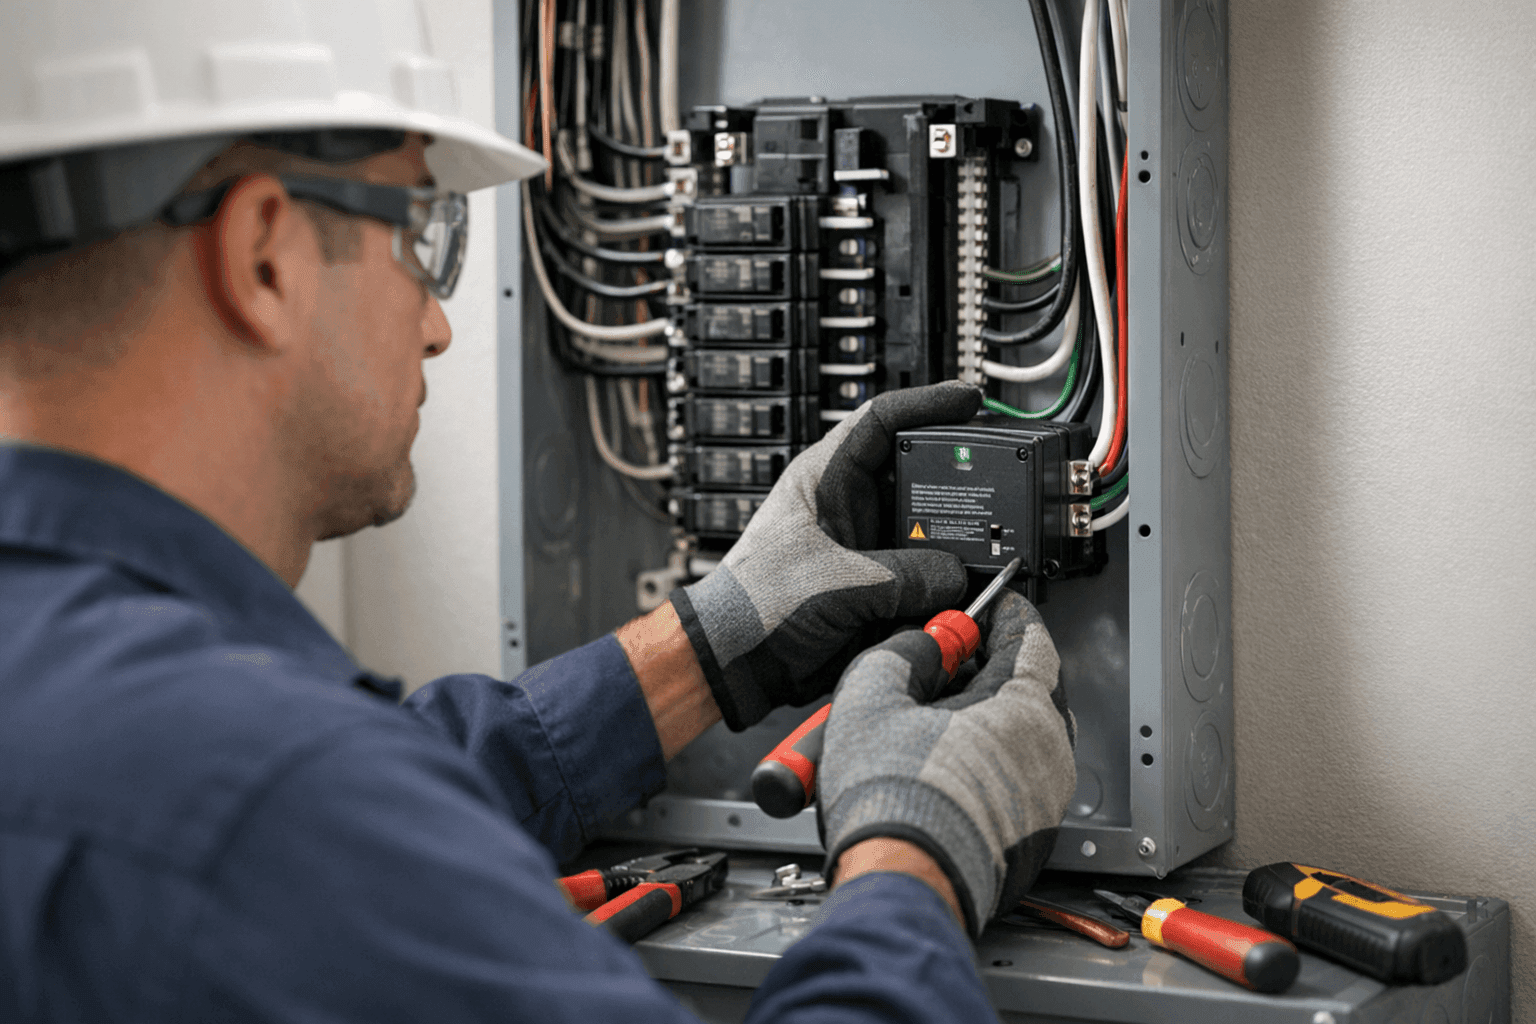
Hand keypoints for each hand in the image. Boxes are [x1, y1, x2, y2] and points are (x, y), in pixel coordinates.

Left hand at [670, 381, 980, 730]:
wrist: (736, 664)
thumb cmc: (753, 605)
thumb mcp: (832, 581)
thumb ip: (899, 576)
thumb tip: (955, 576)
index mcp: (825, 479)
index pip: (881, 420)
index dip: (928, 404)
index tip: (970, 400)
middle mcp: (849, 507)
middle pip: (917, 475)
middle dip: (957, 481)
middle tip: (996, 483)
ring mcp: (866, 547)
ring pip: (928, 531)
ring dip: (955, 542)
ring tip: (986, 548)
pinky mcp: (877, 588)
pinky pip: (924, 577)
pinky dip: (946, 585)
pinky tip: (965, 590)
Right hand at [816, 590, 1076, 936]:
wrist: (902, 882)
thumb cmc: (893, 800)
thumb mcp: (871, 694)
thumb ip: (901, 652)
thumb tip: (918, 645)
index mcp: (1024, 706)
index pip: (1030, 636)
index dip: (1004, 614)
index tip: (988, 607)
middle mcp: (1049, 750)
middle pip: (1029, 686)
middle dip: (988, 668)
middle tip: (946, 662)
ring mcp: (1045, 798)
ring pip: (1021, 736)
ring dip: (985, 718)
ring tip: (930, 720)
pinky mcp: (1031, 835)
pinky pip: (1016, 779)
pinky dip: (986, 762)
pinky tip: (940, 767)